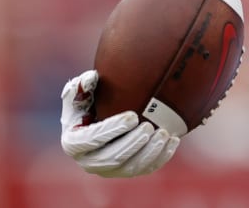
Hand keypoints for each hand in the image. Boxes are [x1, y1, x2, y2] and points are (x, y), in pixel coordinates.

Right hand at [59, 69, 179, 176]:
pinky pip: (146, 168)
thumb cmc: (87, 102)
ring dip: (150, 152)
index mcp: (74, 143)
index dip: (112, 130)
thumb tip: (93, 76)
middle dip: (133, 143)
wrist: (98, 118)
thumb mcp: (79, 92)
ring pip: (132, 167)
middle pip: (113, 158)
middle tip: (149, 126)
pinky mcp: (127, 171)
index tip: (132, 116)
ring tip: (164, 133)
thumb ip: (82, 84)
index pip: (92, 139)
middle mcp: (89, 162)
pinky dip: (161, 157)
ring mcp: (110, 170)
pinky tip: (174, 140)